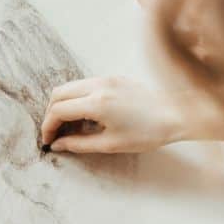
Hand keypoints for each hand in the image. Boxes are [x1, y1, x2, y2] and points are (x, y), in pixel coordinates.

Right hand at [41, 77, 187, 153]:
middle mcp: (98, 85)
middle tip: (56, 133)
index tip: (48, 140)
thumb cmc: (148, 133)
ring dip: (65, 104)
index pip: (58, 110)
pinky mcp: (115, 78)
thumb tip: (58, 145)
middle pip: (59, 93)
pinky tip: (87, 116)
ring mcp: (107, 78)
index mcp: (96, 103)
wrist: (176, 115)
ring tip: (71, 126)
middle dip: (52, 113)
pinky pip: (87, 84)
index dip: (48, 126)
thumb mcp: (110, 144)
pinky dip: (79, 98)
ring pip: (72, 86)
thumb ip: (79, 144)